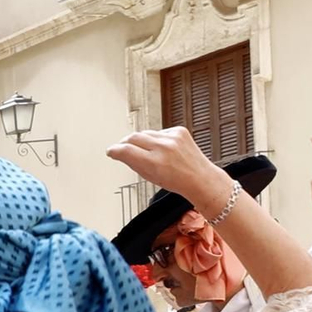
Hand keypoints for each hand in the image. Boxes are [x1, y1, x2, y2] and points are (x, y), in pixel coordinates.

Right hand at [105, 128, 229, 213]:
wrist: (200, 178)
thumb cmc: (176, 181)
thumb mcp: (149, 177)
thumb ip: (133, 163)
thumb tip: (120, 153)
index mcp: (154, 162)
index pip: (126, 150)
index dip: (114, 150)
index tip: (111, 151)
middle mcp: (163, 147)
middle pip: (133, 137)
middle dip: (125, 142)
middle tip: (122, 148)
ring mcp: (172, 137)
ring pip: (146, 133)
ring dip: (141, 140)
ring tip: (145, 151)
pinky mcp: (179, 131)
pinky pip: (159, 131)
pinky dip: (157, 138)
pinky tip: (162, 148)